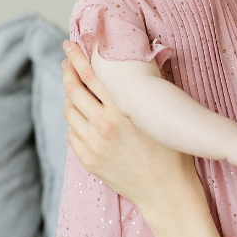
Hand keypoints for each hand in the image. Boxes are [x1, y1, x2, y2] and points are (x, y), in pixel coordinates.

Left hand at [60, 41, 196, 208]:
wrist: (167, 191)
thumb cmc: (171, 150)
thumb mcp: (160, 113)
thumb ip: (150, 85)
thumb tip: (141, 57)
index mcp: (122, 109)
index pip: (91, 75)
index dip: (78, 57)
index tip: (71, 45)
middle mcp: (104, 125)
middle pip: (73, 90)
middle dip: (67, 71)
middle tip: (65, 60)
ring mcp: (94, 144)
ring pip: (69, 112)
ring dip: (70, 97)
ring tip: (75, 89)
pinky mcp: (89, 160)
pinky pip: (72, 135)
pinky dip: (75, 123)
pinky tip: (82, 118)